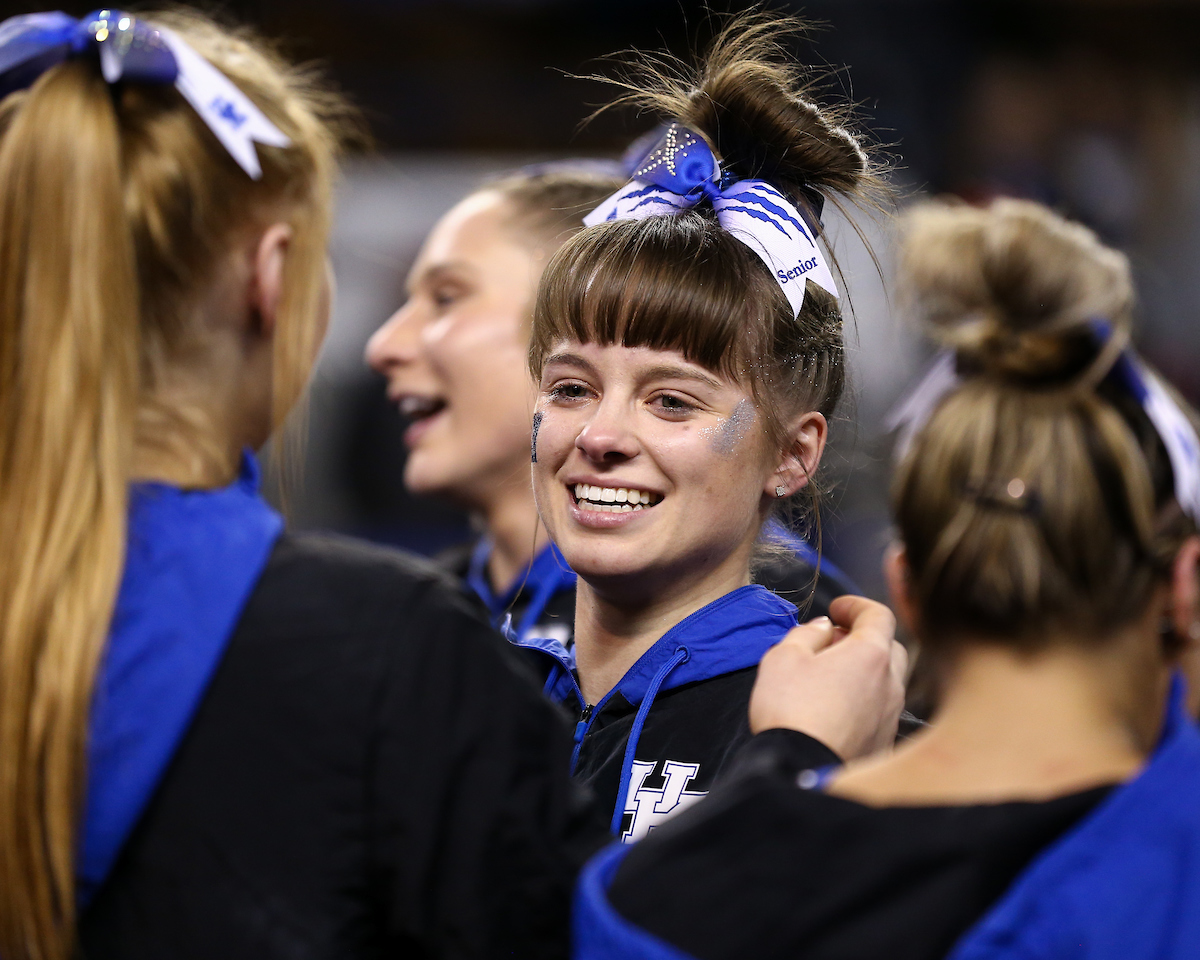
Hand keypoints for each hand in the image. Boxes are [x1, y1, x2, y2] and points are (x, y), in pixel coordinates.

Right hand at [749, 595, 907, 760]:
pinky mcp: (884, 743)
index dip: (856, 605)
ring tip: (831, 677)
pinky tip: (837, 709)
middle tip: (833, 641)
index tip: (836, 609)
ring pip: (887, 681)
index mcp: (870, 654)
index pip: (879, 615)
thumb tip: (823, 628)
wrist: (801, 771)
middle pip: (889, 647)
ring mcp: (890, 716)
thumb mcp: (784, 657)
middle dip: (864, 637)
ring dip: (865, 671)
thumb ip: (806, 634)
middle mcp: (891, 684)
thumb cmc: (790, 709)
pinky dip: (864, 700)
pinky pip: (880, 711)